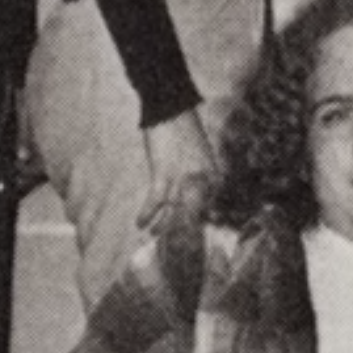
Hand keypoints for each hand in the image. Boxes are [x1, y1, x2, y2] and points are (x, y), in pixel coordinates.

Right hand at [137, 112, 220, 236]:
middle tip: (175, 246)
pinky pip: (155, 201)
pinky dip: (146, 213)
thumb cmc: (184, 128)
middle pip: (192, 215)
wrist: (170, 107)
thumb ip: (199, 174)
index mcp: (213, 175)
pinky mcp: (163, 174)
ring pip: (173, 212)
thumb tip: (192, 193)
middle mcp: (201, 181)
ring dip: (162, 227)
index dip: (200, 223)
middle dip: (182, 231)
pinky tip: (139, 225)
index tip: (192, 235)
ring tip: (155, 237)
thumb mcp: (200, 153)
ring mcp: (182, 180)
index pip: (211, 207)